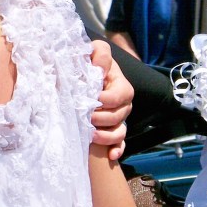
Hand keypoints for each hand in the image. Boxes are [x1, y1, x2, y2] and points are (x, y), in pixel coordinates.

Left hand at [89, 40, 132, 159]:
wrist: (84, 75)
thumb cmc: (89, 63)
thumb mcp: (94, 52)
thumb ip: (99, 53)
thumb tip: (100, 66)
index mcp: (121, 86)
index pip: (118, 96)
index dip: (104, 100)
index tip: (89, 99)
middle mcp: (124, 104)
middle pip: (118, 116)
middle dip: (100, 118)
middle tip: (83, 116)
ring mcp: (120, 119)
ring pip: (119, 132)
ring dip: (106, 136)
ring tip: (89, 135)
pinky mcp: (115, 130)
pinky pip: (121, 143)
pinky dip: (117, 149)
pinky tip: (111, 155)